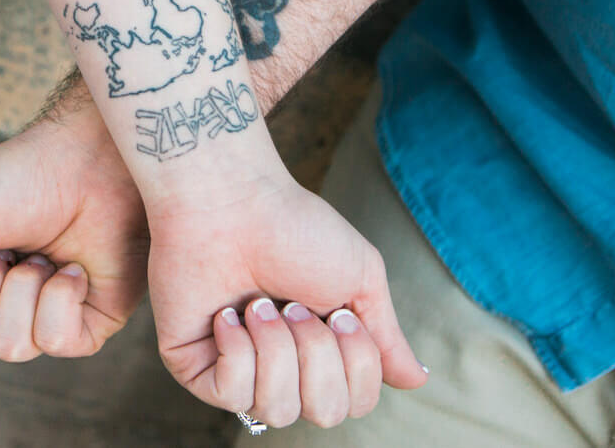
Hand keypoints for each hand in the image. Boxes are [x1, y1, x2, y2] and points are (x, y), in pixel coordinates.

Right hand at [0, 101, 147, 360]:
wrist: (86, 161)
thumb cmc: (15, 178)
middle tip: (4, 246)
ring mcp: (40, 321)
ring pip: (9, 347)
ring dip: (22, 286)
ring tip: (40, 251)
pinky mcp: (86, 328)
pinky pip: (55, 342)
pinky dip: (58, 295)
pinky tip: (72, 267)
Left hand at [146, 176, 426, 428]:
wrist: (232, 201)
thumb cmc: (294, 229)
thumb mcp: (361, 280)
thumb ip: (385, 338)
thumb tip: (418, 380)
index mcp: (322, 353)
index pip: (356, 402)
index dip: (357, 363)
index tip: (339, 313)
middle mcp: (283, 369)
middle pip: (325, 413)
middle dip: (317, 353)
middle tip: (294, 303)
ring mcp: (238, 371)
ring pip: (278, 409)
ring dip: (277, 347)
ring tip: (261, 303)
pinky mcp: (196, 368)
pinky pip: (232, 395)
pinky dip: (239, 349)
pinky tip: (229, 314)